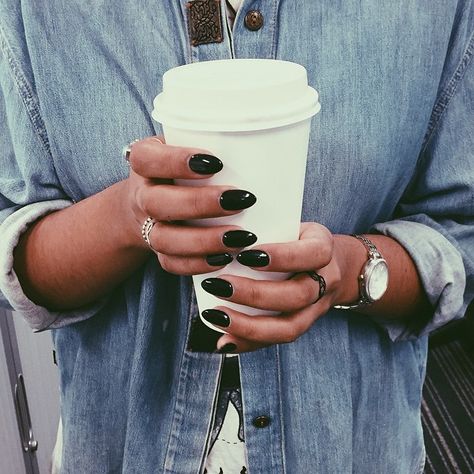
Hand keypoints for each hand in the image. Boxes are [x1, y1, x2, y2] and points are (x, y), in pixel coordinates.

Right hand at [124, 137, 257, 273]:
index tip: (216, 163)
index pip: (148, 159)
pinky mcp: (158, 251)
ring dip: (204, 240)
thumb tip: (265, 140)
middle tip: (241, 199)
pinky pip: (171, 263)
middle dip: (199, 204)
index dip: (177, 162)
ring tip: (242, 237)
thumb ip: (211, 140)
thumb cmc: (181, 165)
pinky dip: (198, 264)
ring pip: (165, 239)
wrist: (150, 198)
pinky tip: (225, 258)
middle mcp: (141, 195)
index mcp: (143, 162)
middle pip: (157, 203)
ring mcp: (146, 226)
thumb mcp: (186, 143)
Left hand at [200, 223, 346, 352]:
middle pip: (298, 295)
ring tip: (216, 316)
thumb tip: (225, 242)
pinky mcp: (303, 326)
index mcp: (324, 248)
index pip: (311, 253)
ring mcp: (317, 308)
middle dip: (254, 294)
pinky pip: (277, 341)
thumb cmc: (297, 239)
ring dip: (249, 326)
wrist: (332, 264)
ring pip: (290, 327)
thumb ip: (265, 231)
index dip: (281, 257)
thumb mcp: (290, 225)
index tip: (245, 254)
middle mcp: (326, 281)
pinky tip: (225, 340)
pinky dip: (249, 343)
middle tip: (218, 285)